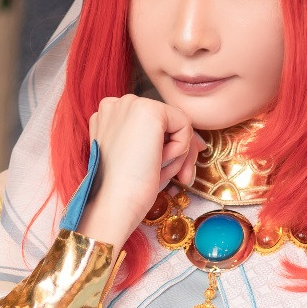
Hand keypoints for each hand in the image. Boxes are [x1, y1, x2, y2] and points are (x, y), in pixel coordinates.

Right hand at [78, 95, 201, 248]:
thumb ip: (161, 143)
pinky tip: (159, 162)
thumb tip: (198, 142)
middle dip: (178, 152)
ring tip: (158, 172)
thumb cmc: (125, 190)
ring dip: (178, 154)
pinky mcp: (149, 110)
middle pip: (167, 122)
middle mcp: (117, 104)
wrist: (113, 203)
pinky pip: (184, 124)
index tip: (174, 172)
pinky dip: (180, 149)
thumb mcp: (142, 160)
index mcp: (109, 117)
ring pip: (176, 123)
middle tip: (179, 178)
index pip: (152, 125)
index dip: (168, 147)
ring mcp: (131, 104)